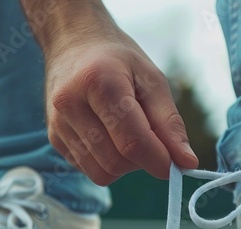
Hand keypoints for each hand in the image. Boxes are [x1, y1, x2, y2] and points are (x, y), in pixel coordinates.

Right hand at [42, 31, 197, 185]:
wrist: (72, 42)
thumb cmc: (118, 59)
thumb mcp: (152, 79)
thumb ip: (170, 123)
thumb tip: (187, 163)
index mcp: (99, 82)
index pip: (132, 142)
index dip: (159, 161)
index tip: (176, 166)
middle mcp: (70, 104)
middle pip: (115, 162)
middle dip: (142, 162)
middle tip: (152, 142)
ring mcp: (57, 123)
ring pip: (100, 172)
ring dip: (125, 166)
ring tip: (129, 136)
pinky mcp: (53, 138)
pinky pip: (88, 169)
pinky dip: (107, 163)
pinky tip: (109, 136)